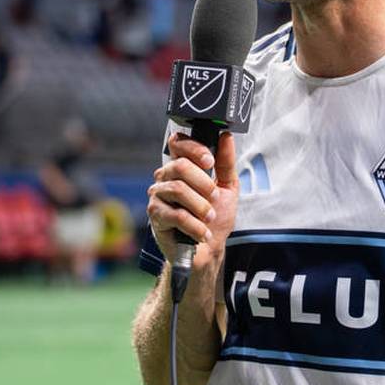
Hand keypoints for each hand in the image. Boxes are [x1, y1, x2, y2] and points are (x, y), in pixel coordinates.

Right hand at [147, 131, 238, 269]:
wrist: (210, 248)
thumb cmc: (216, 216)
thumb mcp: (228, 186)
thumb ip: (226, 162)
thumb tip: (226, 136)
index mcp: (182, 166)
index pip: (178, 143)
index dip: (193, 149)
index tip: (210, 162)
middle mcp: (166, 177)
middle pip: (180, 166)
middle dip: (204, 183)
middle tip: (215, 198)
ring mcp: (158, 195)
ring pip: (178, 190)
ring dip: (201, 206)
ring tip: (210, 218)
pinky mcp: (156, 216)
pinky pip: (175, 215)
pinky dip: (195, 225)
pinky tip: (203, 232)